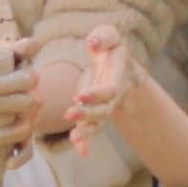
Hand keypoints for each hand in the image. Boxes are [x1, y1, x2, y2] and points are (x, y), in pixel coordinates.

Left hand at [0, 38, 40, 169]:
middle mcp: (33, 100)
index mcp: (28, 78)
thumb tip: (32, 43)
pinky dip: (19, 158)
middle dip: (0, 106)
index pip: (25, 79)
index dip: (9, 83)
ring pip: (23, 130)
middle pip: (23, 104)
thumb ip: (14, 47)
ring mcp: (29, 121)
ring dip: (4, 136)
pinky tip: (5, 164)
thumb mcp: (0, 54)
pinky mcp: (23, 140)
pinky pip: (28, 151)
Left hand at [64, 25, 145, 156]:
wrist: (116, 65)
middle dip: (88, 114)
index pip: (109, 88)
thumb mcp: (108, 35)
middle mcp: (113, 94)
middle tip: (70, 114)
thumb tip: (92, 43)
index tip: (81, 96)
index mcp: (117, 75)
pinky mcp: (93, 112)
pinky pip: (91, 130)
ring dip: (87, 132)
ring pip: (98, 123)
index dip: (97, 94)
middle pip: (104, 110)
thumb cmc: (109, 47)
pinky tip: (81, 151)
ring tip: (75, 139)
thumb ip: (103, 36)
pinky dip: (86, 141)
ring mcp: (104, 106)